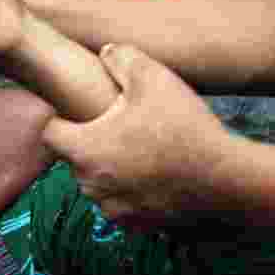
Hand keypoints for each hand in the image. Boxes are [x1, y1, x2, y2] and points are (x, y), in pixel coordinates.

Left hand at [42, 44, 231, 227]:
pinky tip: (153, 174)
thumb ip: (122, 60)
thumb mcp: (154, 79)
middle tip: (119, 127)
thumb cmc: (183, 127)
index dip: (61, 118)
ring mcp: (110, 207)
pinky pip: (120, 202)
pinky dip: (129, 190)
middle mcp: (89, 183)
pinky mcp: (133, 223)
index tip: (80, 111)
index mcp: (83, 149)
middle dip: (89, 142)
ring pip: (97, 182)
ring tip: (140, 150)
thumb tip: (106, 51)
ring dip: (109, 167)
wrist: (225, 179)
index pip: (49, 133)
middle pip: (74, 158)